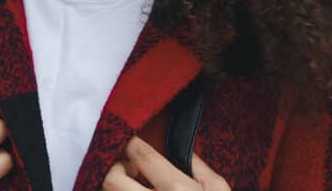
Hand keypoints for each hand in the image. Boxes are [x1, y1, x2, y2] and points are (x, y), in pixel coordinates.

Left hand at [103, 136, 230, 189]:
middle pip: (112, 179)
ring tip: (133, 186)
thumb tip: (177, 149)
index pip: (141, 156)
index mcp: (178, 190)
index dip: (133, 144)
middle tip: (129, 167)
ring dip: (116, 188)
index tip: (133, 144)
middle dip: (116, 168)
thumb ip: (198, 167)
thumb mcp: (219, 190)